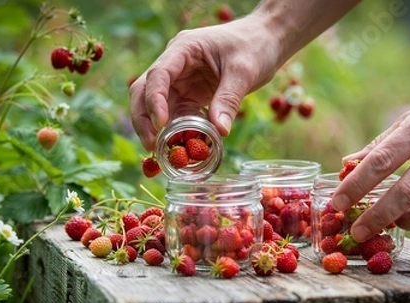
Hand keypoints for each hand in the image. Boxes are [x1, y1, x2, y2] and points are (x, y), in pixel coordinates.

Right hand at [129, 18, 281, 150]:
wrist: (265, 42)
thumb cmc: (254, 46)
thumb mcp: (244, 71)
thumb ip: (229, 99)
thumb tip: (220, 131)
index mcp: (184, 48)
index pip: (158, 75)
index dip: (154, 100)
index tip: (160, 125)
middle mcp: (175, 65)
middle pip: (145, 91)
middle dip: (144, 119)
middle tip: (152, 146)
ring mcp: (180, 81)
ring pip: (157, 107)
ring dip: (158, 130)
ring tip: (166, 153)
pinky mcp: (189, 96)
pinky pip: (177, 116)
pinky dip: (177, 132)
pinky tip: (183, 148)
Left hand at [332, 78, 409, 241]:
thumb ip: (380, 144)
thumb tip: (346, 164)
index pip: (381, 160)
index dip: (357, 184)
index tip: (338, 203)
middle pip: (405, 191)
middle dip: (376, 216)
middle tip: (356, 231)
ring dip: (402, 222)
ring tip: (383, 225)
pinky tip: (408, 218)